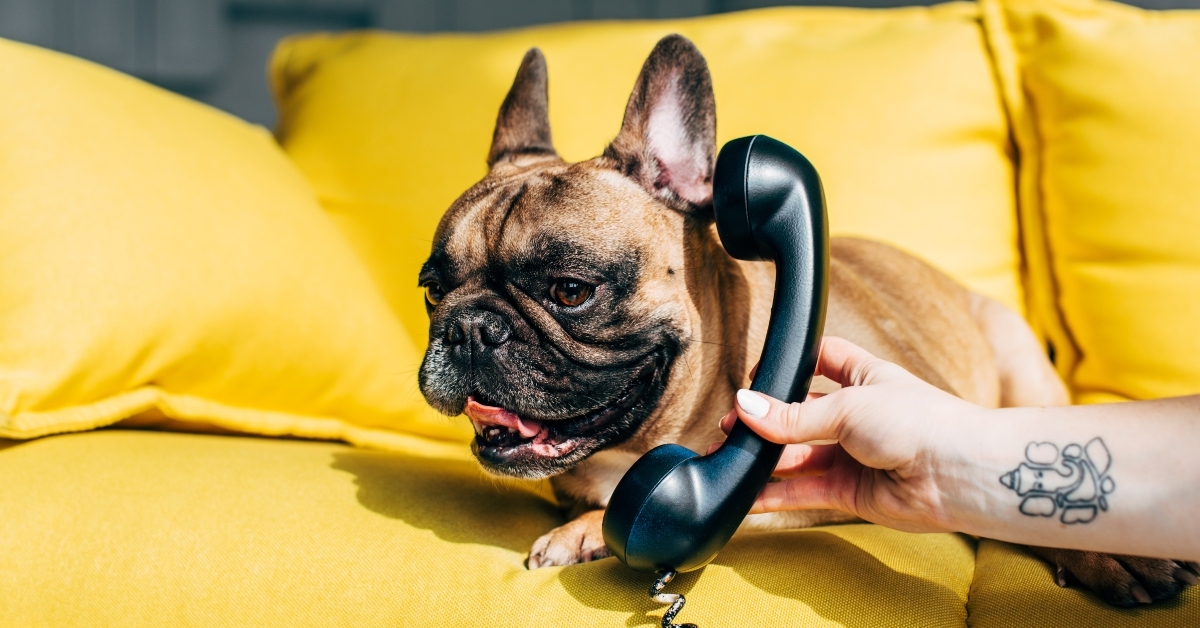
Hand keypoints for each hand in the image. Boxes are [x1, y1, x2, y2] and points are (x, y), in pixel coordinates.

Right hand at [713, 336, 985, 533]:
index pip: (822, 360)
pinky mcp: (851, 492)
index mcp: (864, 378)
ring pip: (798, 457)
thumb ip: (792, 415)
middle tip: (731, 429)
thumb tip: (744, 407)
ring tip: (729, 461)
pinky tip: (748, 496)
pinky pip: (805, 492)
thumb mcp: (847, 405)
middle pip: (800, 415)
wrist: (958, 474)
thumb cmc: (919, 422)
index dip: (792, 366)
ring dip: (764, 460)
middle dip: (766, 422)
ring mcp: (853, 455)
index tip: (758, 377)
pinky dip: (776, 495)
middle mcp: (857, 415)